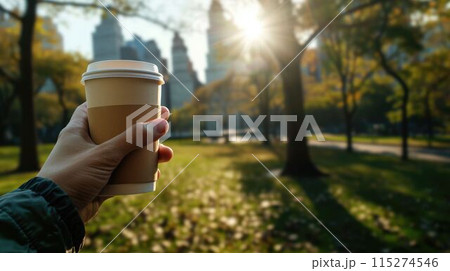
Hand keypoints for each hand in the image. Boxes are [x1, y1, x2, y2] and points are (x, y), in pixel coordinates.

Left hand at [38, 103, 172, 221]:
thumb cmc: (72, 177)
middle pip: (118, 132)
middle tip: (162, 127)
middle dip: (141, 132)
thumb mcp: (103, 155)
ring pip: (124, 155)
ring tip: (166, 154)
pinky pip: (123, 174)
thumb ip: (131, 139)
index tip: (133, 100)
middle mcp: (85, 146)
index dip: (114, 103)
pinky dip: (138, 174)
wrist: (55, 215)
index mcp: (77, 131)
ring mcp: (93, 166)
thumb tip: (162, 123)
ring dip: (145, 154)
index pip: (94, 109)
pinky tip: (153, 173)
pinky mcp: (100, 183)